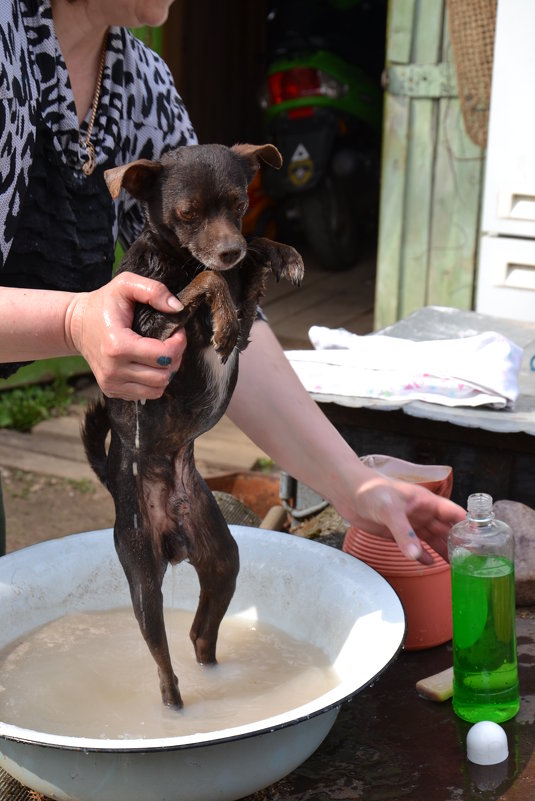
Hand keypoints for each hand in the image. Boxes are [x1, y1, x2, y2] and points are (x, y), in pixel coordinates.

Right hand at [65, 271, 186, 399]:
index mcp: (118, 345)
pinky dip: (154, 381)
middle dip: (175, 357)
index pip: (165, 356)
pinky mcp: (111, 390)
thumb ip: (153, 291)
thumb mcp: (125, 284)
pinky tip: (149, 364)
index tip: (176, 331)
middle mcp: (113, 369)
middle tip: (170, 342)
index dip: (179, 343)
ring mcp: (111, 383)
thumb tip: (177, 309)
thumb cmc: (103, 303)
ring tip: (161, 353)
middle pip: (164, 375)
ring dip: (166, 371)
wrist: (75, 325)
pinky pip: (147, 394)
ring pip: (158, 388)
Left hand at [337, 469, 465, 563]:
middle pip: (447, 530)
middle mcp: (422, 513)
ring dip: (445, 552)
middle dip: (460, 544)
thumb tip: (416, 555)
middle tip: (474, 562)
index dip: (469, 525)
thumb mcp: (390, 510)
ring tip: (459, 568)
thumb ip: (403, 533)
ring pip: (434, 540)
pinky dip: (423, 556)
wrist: (348, 492)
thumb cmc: (370, 491)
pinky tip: (431, 564)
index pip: (454, 513)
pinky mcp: (398, 533)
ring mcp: (411, 523)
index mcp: (426, 502)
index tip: (483, 540)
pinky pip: (416, 547)